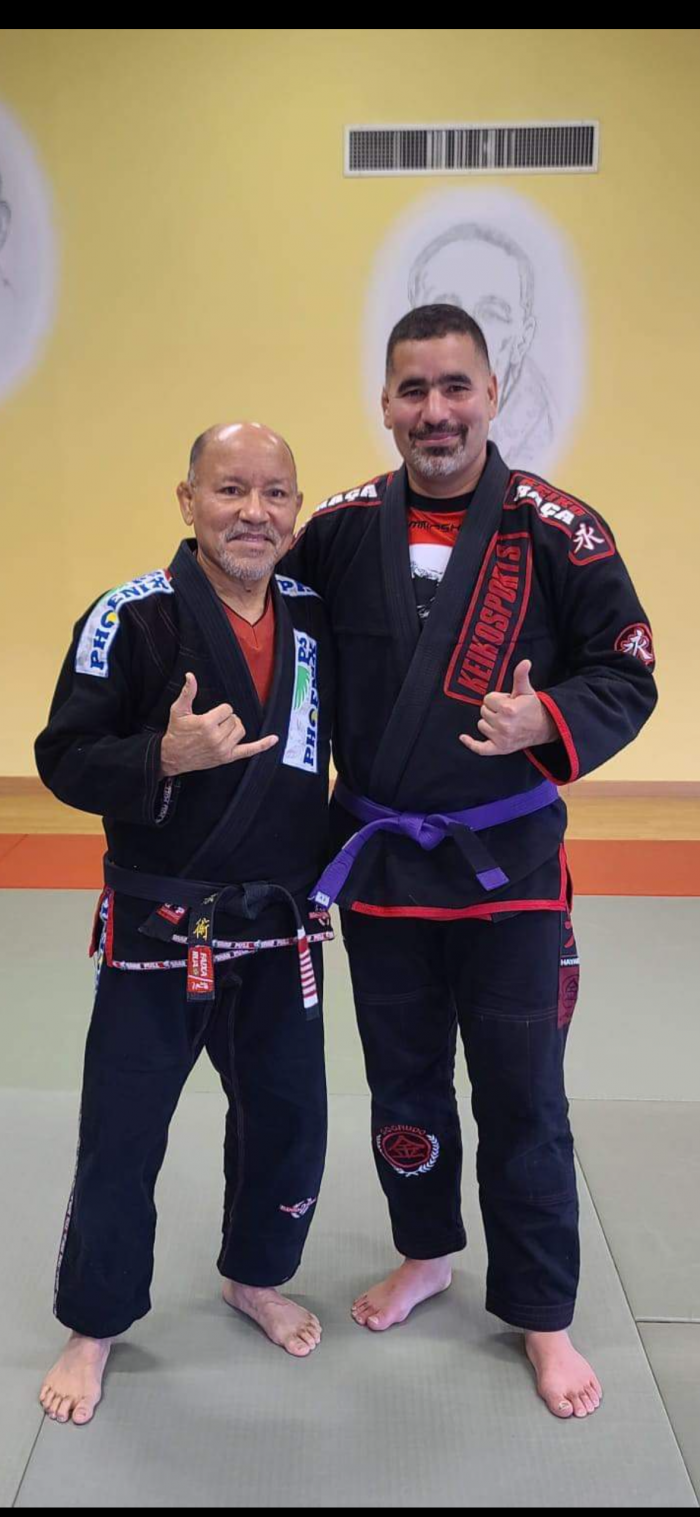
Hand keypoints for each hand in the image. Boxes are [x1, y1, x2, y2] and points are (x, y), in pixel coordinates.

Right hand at [159, 672, 277, 776]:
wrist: (172, 756)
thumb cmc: (176, 733)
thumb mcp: (178, 711)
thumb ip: (187, 692)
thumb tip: (191, 676)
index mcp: (206, 724)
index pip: (227, 709)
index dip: (220, 710)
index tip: (210, 716)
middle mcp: (216, 737)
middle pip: (235, 719)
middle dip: (226, 719)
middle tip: (214, 723)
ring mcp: (223, 749)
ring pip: (241, 730)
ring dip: (234, 727)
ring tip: (222, 729)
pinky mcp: (227, 757)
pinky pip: (249, 750)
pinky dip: (262, 745)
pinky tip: (274, 739)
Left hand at [459, 660, 556, 758]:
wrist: (545, 727)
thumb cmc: (533, 708)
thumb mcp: (526, 690)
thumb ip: (521, 676)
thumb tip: (525, 662)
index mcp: (508, 709)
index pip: (488, 699)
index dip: (497, 699)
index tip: (508, 701)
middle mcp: (503, 724)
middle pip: (483, 711)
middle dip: (493, 710)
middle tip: (508, 712)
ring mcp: (501, 738)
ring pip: (481, 725)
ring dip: (489, 722)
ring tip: (504, 721)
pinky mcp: (500, 748)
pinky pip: (480, 748)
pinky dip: (471, 743)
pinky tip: (463, 737)